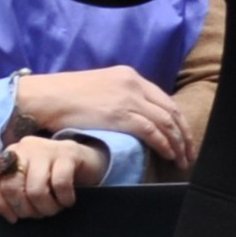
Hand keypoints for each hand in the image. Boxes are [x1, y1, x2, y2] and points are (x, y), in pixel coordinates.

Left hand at [0, 134, 106, 223]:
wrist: (87, 160)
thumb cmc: (53, 176)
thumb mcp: (30, 180)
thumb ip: (15, 189)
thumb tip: (9, 215)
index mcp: (10, 155)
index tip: (12, 219)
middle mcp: (24, 148)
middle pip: (12, 187)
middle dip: (26, 210)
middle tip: (39, 214)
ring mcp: (46, 148)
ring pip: (35, 190)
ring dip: (46, 208)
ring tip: (55, 209)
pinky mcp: (68, 153)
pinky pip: (60, 184)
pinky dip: (64, 200)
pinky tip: (68, 201)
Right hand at [15, 66, 192, 169]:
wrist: (47, 97)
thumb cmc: (66, 97)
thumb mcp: (100, 89)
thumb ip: (119, 99)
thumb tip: (132, 118)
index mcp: (130, 76)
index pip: (164, 100)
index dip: (177, 121)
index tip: (183, 138)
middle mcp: (134, 84)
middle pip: (171, 111)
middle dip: (184, 135)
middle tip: (188, 153)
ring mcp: (129, 98)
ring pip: (165, 122)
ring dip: (177, 143)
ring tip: (180, 160)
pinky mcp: (121, 113)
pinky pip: (152, 131)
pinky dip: (164, 144)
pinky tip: (168, 155)